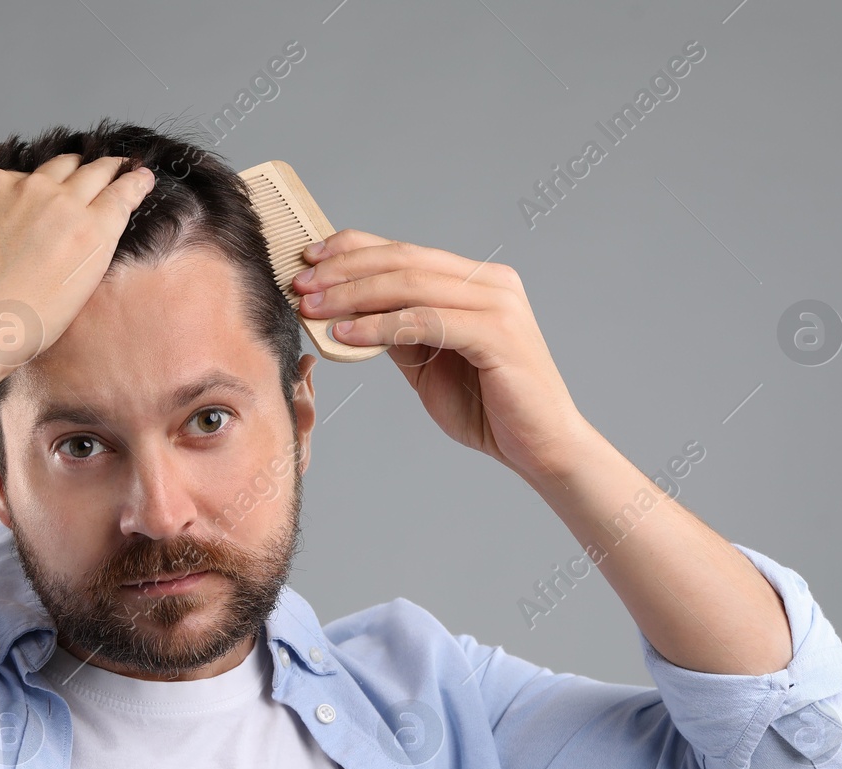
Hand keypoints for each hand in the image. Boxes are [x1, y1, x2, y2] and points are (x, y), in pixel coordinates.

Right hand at [0, 153, 156, 370]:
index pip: (28, 179)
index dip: (46, 185)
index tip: (58, 191)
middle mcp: (28, 187)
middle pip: (66, 169)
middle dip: (82, 171)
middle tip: (100, 172)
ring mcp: (62, 205)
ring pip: (96, 176)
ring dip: (112, 172)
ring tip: (129, 171)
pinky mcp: (92, 232)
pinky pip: (122, 197)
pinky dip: (135, 186)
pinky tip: (143, 181)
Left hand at [292, 229, 593, 481]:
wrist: (540, 447)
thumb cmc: (488, 407)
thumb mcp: (429, 362)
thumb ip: (399, 332)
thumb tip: (348, 313)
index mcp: (476, 281)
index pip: (405, 251)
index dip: (354, 249)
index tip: (310, 259)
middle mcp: (490, 282)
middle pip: (403, 260)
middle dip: (345, 270)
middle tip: (302, 284)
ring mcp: (497, 304)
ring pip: (411, 285)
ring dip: (354, 295)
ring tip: (313, 309)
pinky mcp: (497, 334)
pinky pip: (425, 321)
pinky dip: (380, 327)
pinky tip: (346, 335)